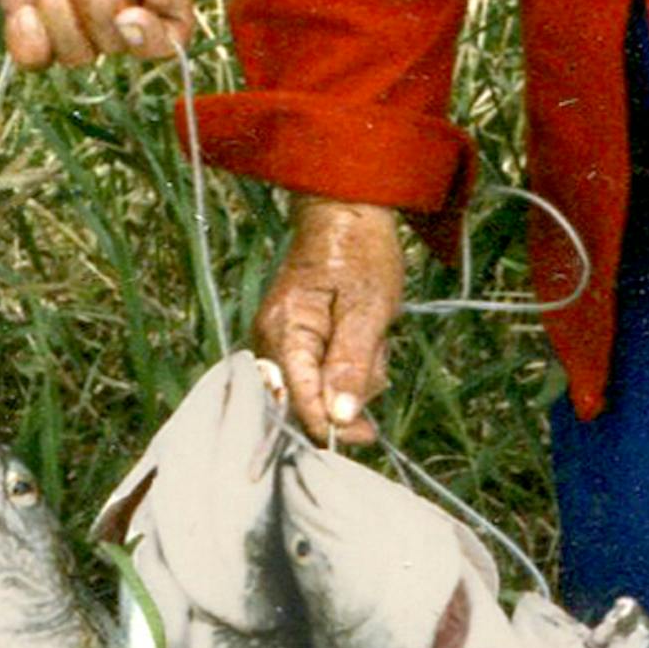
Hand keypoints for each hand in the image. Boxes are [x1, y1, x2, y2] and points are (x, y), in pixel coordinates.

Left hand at [0, 0, 193, 69]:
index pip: (170, 33)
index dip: (154, 39)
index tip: (131, 14)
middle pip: (119, 44)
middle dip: (98, 1)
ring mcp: (65, 2)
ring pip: (76, 55)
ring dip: (61, 15)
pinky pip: (30, 56)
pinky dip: (28, 41)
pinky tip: (26, 2)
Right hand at [255, 197, 406, 444]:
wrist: (346, 212)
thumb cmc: (360, 253)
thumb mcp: (368, 310)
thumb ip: (350, 365)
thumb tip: (338, 417)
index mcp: (284, 331)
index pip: (298, 398)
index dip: (330, 424)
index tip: (368, 435)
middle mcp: (270, 339)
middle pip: (304, 398)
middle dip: (345, 394)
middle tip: (378, 361)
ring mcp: (278, 338)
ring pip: (313, 388)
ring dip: (350, 378)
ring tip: (374, 342)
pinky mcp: (292, 338)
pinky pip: (315, 371)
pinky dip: (343, 366)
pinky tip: (362, 344)